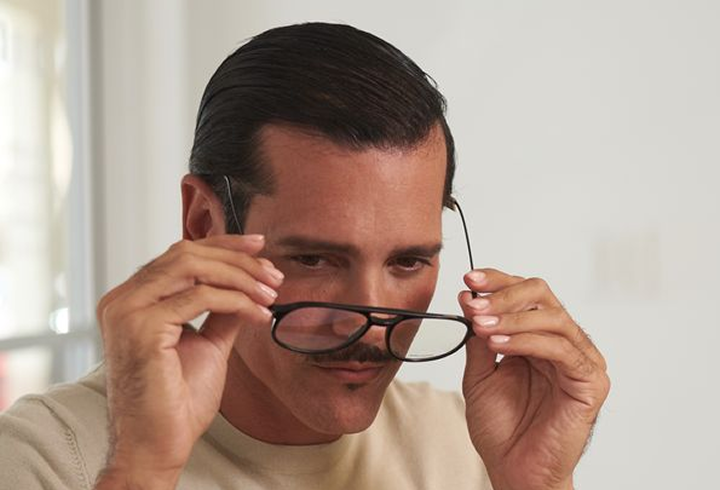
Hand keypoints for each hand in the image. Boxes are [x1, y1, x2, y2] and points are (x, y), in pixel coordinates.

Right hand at [95, 235, 282, 487]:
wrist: (160, 444)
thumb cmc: (178, 400)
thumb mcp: (208, 343)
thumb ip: (222, 310)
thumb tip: (251, 284)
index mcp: (132, 299)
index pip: (179, 255)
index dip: (222, 245)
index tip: (259, 246)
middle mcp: (122, 299)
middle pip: (186, 254)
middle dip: (237, 260)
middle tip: (273, 275)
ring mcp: (127, 311)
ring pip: (192, 267)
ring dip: (240, 276)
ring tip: (271, 293)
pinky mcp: (141, 327)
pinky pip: (200, 297)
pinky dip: (237, 301)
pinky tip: (259, 315)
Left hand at [458, 268, 609, 489]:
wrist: (514, 469)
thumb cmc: (502, 426)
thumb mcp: (479, 373)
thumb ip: (478, 336)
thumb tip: (469, 296)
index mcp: (538, 336)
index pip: (524, 293)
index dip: (497, 281)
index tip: (470, 279)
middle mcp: (562, 342)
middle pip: (542, 295)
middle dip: (504, 294)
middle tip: (475, 302)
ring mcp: (580, 360)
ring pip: (552, 317)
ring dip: (511, 318)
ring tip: (480, 326)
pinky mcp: (591, 382)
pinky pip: (561, 349)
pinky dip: (526, 341)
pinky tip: (498, 345)